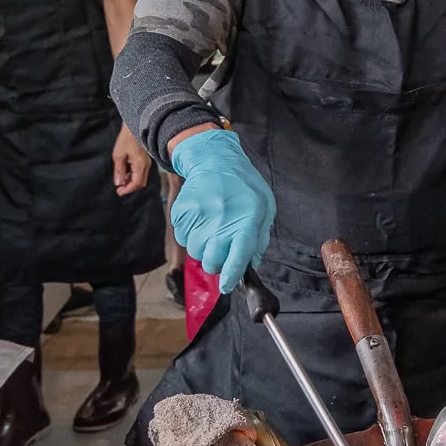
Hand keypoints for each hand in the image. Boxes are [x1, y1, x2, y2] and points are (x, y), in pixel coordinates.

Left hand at [113, 123, 151, 195]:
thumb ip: (119, 170)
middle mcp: (146, 165)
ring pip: (141, 178)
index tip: (118, 191)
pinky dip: (133, 175)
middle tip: (119, 188)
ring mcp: (147, 163)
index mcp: (140, 165)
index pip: (136, 184)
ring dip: (131, 181)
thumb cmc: (126, 139)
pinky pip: (141, 172)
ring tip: (120, 180)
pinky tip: (126, 172)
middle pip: (140, 183)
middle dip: (130, 187)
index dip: (128, 190)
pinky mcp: (145, 160)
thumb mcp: (118, 155)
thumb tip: (118, 183)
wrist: (134, 126)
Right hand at [168, 128, 274, 292]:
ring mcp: (198, 216)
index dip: (231, 276)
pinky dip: (190, 235)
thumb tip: (251, 264)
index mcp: (247, 220)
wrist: (214, 159)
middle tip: (221, 246)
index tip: (226, 286)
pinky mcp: (181, 213)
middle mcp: (221, 220)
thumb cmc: (243, 186)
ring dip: (203, 247)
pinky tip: (201, 219)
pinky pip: (182, 238)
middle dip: (216, 262)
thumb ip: (259, 238)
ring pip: (195, 252)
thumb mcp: (265, 207)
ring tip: (211, 228)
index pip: (238, 256)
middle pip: (211, 261)